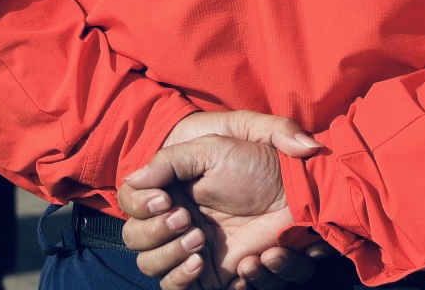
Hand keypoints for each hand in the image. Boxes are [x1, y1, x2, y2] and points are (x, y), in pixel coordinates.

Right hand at [121, 135, 316, 289]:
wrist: (294, 192)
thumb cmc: (255, 164)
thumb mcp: (212, 149)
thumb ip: (170, 160)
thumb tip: (132, 178)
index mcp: (170, 187)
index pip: (130, 201)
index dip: (139, 205)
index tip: (165, 200)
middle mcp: (174, 219)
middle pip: (134, 238)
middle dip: (156, 232)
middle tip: (188, 220)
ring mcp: (188, 248)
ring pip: (151, 266)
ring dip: (170, 255)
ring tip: (200, 240)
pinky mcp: (209, 273)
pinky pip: (178, 287)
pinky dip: (184, 279)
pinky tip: (205, 262)